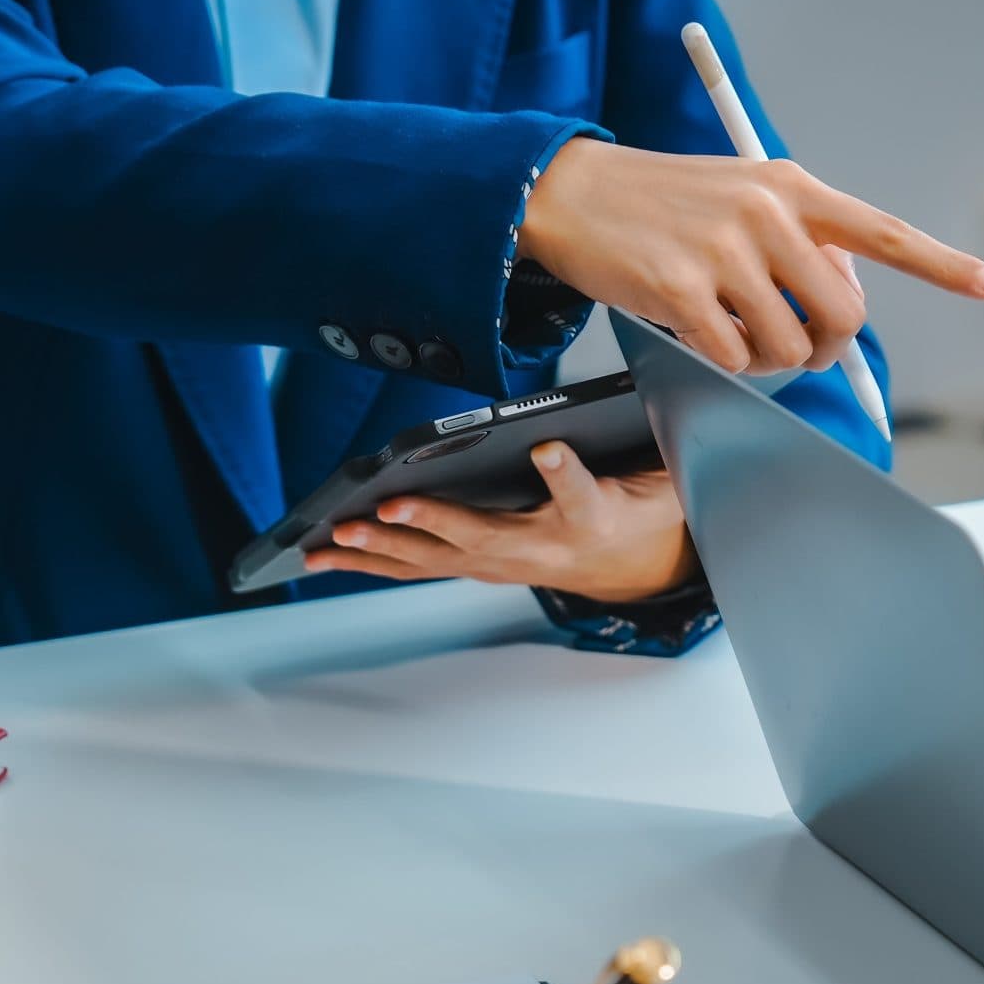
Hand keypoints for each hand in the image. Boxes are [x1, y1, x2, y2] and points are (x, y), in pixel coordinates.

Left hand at [305, 442, 694, 602]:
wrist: (635, 563)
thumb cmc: (633, 507)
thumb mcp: (652, 474)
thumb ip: (631, 447)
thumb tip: (596, 415)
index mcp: (595, 518)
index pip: (582, 495)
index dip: (565, 474)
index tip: (549, 450)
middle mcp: (544, 549)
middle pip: (485, 537)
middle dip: (433, 524)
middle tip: (388, 509)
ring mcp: (509, 565)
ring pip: (442, 559)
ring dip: (385, 549)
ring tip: (336, 537)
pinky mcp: (482, 568)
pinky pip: (424, 566)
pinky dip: (375, 559)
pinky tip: (330, 553)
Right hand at [520, 140, 983, 375]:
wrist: (572, 191)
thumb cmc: (667, 204)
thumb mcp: (744, 197)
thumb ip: (801, 241)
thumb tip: (847, 305)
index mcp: (793, 187)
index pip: (883, 232)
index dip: (942, 265)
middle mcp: (768, 213)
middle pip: (842, 315)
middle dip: (826, 345)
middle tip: (794, 342)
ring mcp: (725, 251)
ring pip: (789, 348)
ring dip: (766, 358)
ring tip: (729, 326)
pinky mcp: (683, 290)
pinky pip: (733, 360)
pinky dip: (720, 360)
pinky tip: (693, 326)